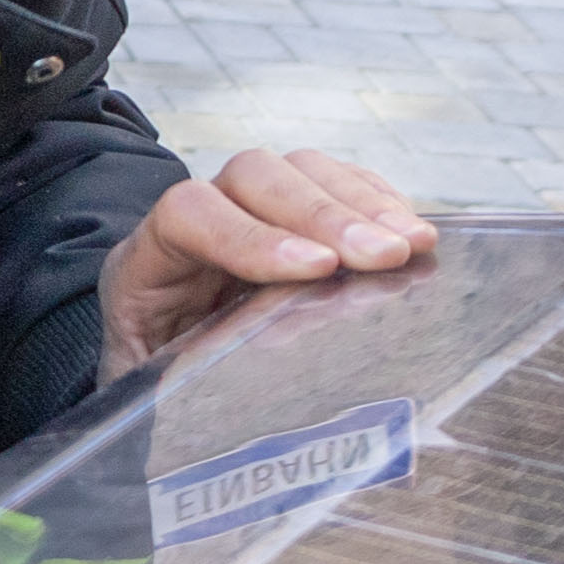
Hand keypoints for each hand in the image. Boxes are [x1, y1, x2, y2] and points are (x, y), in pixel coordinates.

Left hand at [97, 147, 433, 378]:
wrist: (156, 359)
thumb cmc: (155, 380)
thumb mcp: (151, 387)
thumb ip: (178, 382)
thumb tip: (240, 391)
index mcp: (148, 260)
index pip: (188, 216)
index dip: (250, 237)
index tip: (316, 270)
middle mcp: (199, 217)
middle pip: (255, 178)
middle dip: (324, 215)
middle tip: (384, 255)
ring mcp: (249, 206)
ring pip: (302, 171)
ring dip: (364, 206)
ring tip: (414, 245)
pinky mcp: (297, 216)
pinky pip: (340, 185)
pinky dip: (382, 205)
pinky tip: (415, 237)